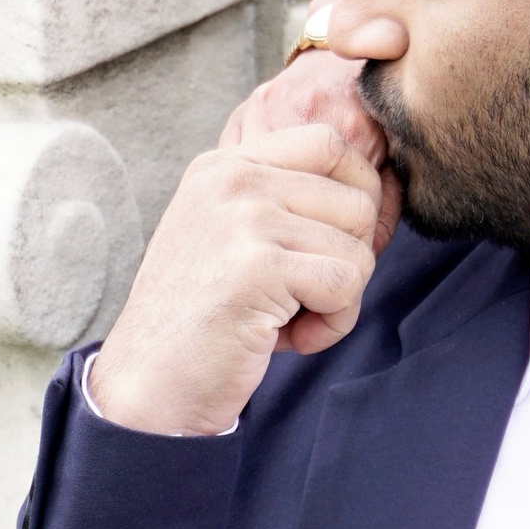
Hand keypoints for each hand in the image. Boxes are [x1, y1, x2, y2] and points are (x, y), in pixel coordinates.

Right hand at [221, 2, 411, 321]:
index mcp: (225, 164)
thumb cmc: (204, 318)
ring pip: (359, 249)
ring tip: (288, 320)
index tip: (332, 249)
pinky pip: (346, 286)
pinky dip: (332, 325)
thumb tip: (381, 186)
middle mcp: (232, 178)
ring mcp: (244, 218)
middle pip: (357, 202)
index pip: (330, 143)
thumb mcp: (233, 235)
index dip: (357, 198)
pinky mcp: (259, 267)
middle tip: (303, 298)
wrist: (148, 385)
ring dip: (340, 300)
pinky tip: (287, 340)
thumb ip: (286, 200)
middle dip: (349, 261)